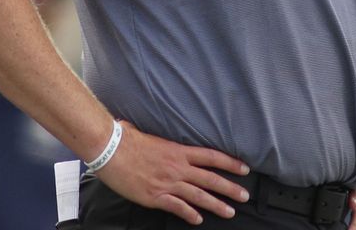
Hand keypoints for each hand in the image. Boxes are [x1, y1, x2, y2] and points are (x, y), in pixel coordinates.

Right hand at [97, 121, 251, 225]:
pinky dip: (189, 214)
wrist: (110, 149)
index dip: (230, 163)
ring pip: (198, 196)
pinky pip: (177, 207)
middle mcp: (178, 167)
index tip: (244, 169)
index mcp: (179, 151)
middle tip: (245, 195)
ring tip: (230, 212)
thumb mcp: (155, 136)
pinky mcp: (154, 196)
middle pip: (211, 179)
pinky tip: (198, 219)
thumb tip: (165, 137)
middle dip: (230, 188)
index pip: (212, 157)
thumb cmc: (128, 139)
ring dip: (216, 205)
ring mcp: (167, 183)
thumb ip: (164, 140)